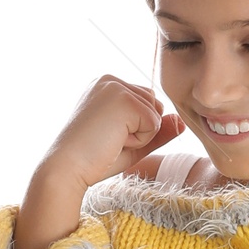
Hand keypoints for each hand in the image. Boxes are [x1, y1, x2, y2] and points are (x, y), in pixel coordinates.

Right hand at [48, 75, 183, 186]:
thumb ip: (157, 131)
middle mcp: (111, 79)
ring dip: (141, 135)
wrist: (67, 168)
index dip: (135, 129)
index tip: (106, 136)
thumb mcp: (132, 143)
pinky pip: (154, 124)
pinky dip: (139, 140)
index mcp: (107, 85)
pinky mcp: (124, 99)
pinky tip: (113, 140)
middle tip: (109, 140)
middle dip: (141, 130)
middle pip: (154, 105)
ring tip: (111, 139)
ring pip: (157, 114)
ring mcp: (117, 86)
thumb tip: (182, 121)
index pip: (145, 103)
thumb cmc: (94, 159)